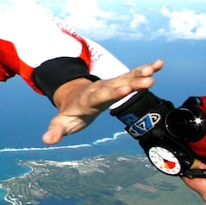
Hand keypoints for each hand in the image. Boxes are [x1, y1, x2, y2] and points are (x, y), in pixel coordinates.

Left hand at [43, 59, 163, 144]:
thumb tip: (46, 140)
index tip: (124, 89)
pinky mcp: (119, 82)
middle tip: (149, 80)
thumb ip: (55, 131)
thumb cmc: (70, 112)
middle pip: (118, 85)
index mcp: (88, 99)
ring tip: (155, 69)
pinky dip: (145, 69)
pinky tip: (159, 64)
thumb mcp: (61, 123)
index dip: (112, 92)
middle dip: (132, 82)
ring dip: (141, 73)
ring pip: (126, 77)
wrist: (73, 95)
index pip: (101, 96)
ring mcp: (111, 84)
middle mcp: (101, 89)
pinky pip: (133, 75)